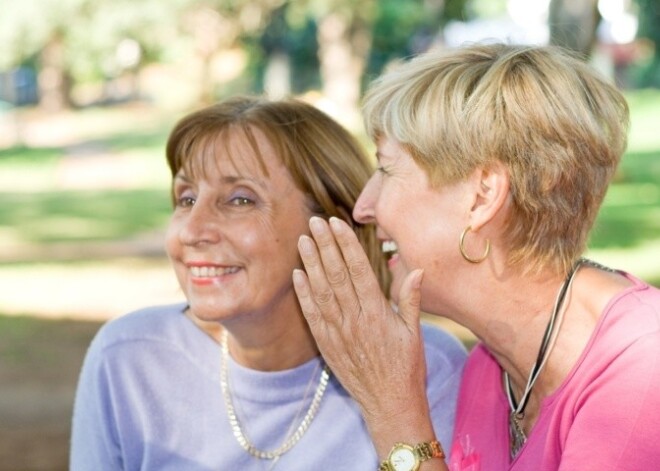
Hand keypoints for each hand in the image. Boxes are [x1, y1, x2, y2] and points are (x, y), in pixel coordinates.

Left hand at [293, 216, 433, 451]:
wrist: (390, 404)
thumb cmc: (407, 368)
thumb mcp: (414, 332)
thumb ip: (411, 299)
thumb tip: (416, 269)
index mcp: (377, 312)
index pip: (358, 269)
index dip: (346, 244)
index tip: (337, 223)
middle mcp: (355, 319)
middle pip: (336, 275)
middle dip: (325, 245)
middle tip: (314, 221)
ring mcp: (338, 332)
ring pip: (321, 291)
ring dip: (310, 264)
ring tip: (303, 240)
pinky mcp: (326, 344)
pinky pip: (312, 315)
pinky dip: (303, 294)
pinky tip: (297, 274)